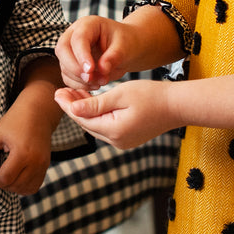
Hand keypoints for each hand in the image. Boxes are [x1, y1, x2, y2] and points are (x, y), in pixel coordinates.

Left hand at [0, 55, 58, 194]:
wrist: (38, 111)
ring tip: (5, 174)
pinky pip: (35, 185)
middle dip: (1, 184)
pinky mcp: (46, 165)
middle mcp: (35, 162)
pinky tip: (15, 175)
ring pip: (26, 189)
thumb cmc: (15, 120)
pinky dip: (23, 186)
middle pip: (15, 186)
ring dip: (13, 187)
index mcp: (22, 153)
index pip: (5, 178)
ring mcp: (43, 165)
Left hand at [54, 80, 174, 148]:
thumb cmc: (151, 95)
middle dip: (73, 107)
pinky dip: (96, 115)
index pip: (81, 118)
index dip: (67, 105)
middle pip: (86, 124)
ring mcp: (122, 142)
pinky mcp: (128, 138)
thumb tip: (72, 109)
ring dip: (84, 110)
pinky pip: (106, 127)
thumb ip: (95, 104)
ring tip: (72, 94)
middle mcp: (116, 141)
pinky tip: (91, 102)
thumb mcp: (120, 95)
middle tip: (61, 90)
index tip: (56, 91)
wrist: (177, 106)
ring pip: (95, 125)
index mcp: (113, 130)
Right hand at [55, 16, 138, 89]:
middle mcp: (74, 34)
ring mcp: (70, 50)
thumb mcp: (124, 47)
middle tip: (92, 79)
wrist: (126, 49)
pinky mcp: (70, 64)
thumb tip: (102, 69)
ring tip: (101, 81)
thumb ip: (114, 56)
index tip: (91, 70)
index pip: (78, 38)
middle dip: (75, 68)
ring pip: (64, 66)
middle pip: (62, 49)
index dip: (82, 55)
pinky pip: (67, 77)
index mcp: (88, 24)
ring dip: (80, 79)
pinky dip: (79, 85)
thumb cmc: (126, 43)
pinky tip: (95, 85)